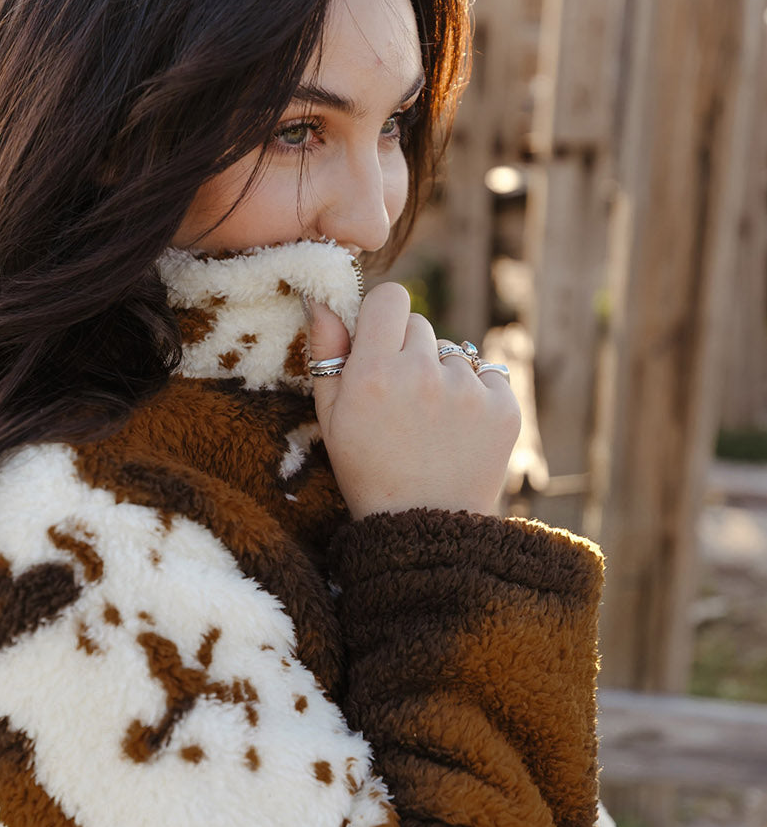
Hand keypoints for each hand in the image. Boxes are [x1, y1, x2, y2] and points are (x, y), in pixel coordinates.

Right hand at [308, 285, 520, 519]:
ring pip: (454, 352)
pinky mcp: (503, 407)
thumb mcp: (330, 420)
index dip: (382, 317)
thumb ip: (325, 355)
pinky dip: (474, 396)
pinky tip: (457, 431)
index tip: (379, 342)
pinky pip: (487, 375)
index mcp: (374, 373)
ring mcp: (468, 391)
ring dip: (442, 375)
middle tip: (400, 400)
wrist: (425, 529)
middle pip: (420, 325)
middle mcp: (422, 374)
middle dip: (408, 351)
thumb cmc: (368, 472)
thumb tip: (323, 300)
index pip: (390, 297)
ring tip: (430, 424)